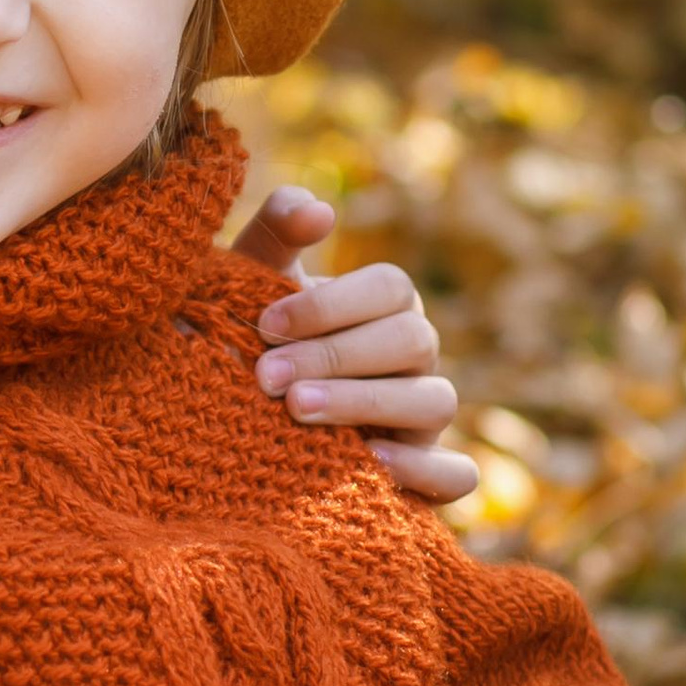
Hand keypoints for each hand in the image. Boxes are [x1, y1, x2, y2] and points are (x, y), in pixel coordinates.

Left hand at [236, 186, 478, 506]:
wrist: (230, 418)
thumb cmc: (250, 338)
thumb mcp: (252, 281)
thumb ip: (276, 232)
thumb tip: (319, 211)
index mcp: (384, 306)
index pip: (390, 288)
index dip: (332, 304)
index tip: (265, 322)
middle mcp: (415, 356)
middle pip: (414, 340)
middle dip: (336, 355)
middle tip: (267, 376)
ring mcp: (424, 416)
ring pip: (436, 400)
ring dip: (366, 404)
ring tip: (297, 411)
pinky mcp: (425, 473)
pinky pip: (456, 475)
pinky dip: (424, 470)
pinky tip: (367, 464)